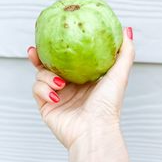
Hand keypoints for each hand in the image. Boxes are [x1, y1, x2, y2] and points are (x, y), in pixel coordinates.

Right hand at [27, 27, 134, 149]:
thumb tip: (127, 30)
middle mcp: (68, 86)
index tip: (53, 36)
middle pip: (49, 66)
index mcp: (83, 78)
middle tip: (34, 50)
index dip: (59, 48)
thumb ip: (125, 52)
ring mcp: (56, 96)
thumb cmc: (108, 106)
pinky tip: (56, 96)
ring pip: (41, 76)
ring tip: (60, 83)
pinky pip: (37, 90)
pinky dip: (44, 90)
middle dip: (39, 58)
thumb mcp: (119, 74)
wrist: (93, 131)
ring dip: (46, 77)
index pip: (67, 59)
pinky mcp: (46, 106)